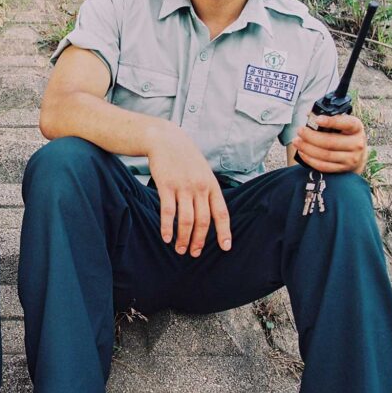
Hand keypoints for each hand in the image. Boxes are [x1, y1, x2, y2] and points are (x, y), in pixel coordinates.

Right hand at [146, 122, 231, 256]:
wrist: (165, 139)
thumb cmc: (185, 158)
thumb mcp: (203, 172)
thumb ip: (207, 191)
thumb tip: (211, 214)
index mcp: (211, 185)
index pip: (221, 213)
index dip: (224, 232)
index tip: (225, 248)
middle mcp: (200, 187)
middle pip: (203, 221)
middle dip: (200, 241)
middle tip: (195, 253)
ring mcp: (183, 187)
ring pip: (187, 220)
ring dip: (183, 238)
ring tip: (180, 249)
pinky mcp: (166, 186)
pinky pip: (168, 212)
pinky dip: (167, 227)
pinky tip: (165, 237)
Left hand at [294, 113, 367, 173]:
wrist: (357, 154)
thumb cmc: (345, 134)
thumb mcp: (342, 123)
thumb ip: (328, 117)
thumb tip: (309, 114)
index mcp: (356, 127)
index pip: (346, 124)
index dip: (331, 122)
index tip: (317, 119)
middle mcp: (357, 143)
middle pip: (331, 142)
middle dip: (311, 137)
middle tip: (299, 131)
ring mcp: (351, 158)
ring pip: (325, 155)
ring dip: (307, 148)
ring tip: (297, 142)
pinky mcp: (343, 169)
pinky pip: (324, 166)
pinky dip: (310, 159)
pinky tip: (302, 152)